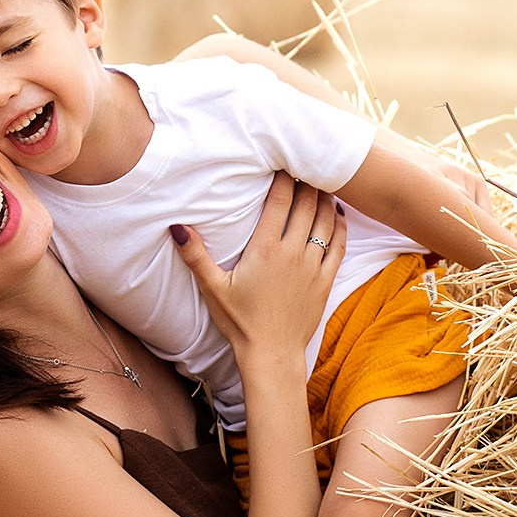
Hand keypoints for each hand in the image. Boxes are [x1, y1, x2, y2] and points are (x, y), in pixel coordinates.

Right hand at [170, 178, 345, 367]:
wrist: (271, 354)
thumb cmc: (240, 322)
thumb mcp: (213, 289)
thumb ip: (196, 256)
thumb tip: (177, 227)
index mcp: (264, 249)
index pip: (279, 201)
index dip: (284, 177)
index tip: (284, 162)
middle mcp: (292, 252)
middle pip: (306, 205)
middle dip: (307, 182)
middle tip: (306, 165)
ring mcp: (312, 266)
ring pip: (324, 221)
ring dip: (324, 198)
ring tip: (323, 183)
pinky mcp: (325, 281)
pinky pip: (339, 246)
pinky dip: (339, 226)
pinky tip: (337, 215)